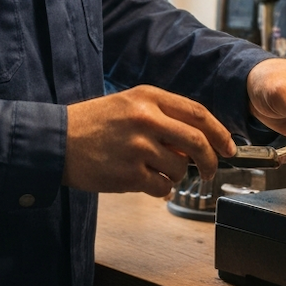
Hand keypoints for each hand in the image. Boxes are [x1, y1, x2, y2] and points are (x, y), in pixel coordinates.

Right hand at [62, 85, 236, 196]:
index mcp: (148, 97)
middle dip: (211, 160)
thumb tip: (194, 143)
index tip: (229, 146)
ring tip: (154, 170)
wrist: (57, 141)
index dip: (219, 132)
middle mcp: (146, 119)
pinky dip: (160, 189)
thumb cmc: (92, 123)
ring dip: (176, 175)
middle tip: (211, 171)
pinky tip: (144, 181)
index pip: (197, 113)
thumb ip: (162, 117)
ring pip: (181, 168)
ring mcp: (138, 147)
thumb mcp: (128, 105)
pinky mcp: (129, 173)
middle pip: (198, 141)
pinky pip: (163, 187)